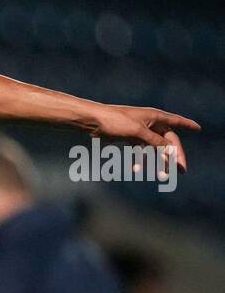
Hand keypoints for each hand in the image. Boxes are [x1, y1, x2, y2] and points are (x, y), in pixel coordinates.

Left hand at [84, 104, 199, 170]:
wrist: (94, 121)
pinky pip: (141, 150)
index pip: (176, 122)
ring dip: (158, 161)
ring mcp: (140, 130)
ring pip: (154, 148)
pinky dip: (141, 159)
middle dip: (174, 155)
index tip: (198, 128)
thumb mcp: (138, 132)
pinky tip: (137, 169)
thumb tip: (168, 150)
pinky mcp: (130, 137)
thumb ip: (154, 141)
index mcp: (155, 117)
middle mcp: (150, 123)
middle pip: (167, 140)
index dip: (188, 125)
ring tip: (162, 176)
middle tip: (181, 170)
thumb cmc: (116, 121)